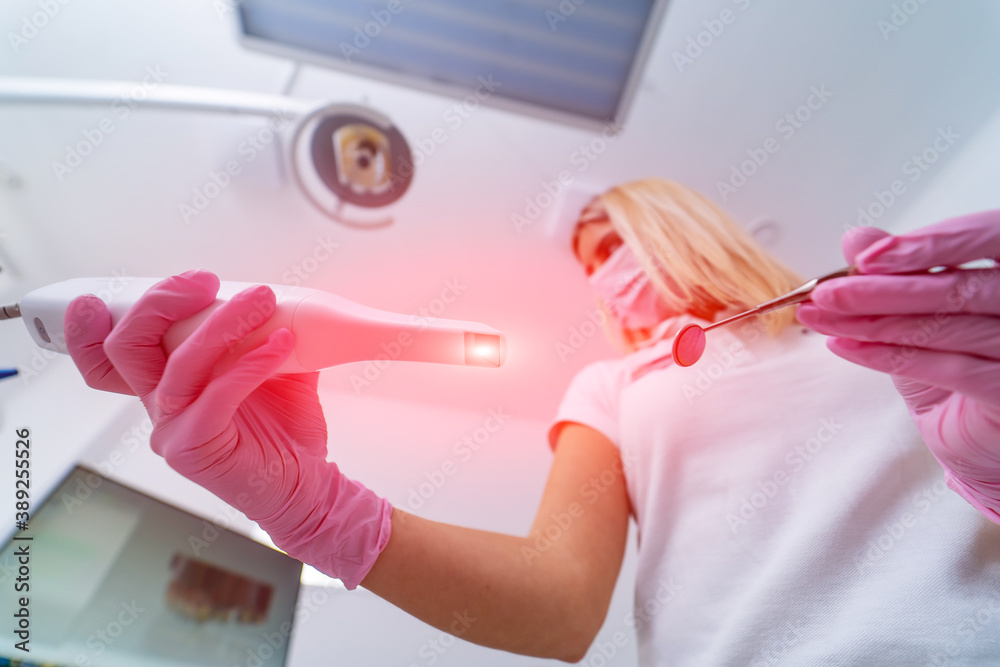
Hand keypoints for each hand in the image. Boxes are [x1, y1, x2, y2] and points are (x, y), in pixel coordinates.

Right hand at [64, 270, 391, 587]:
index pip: (108, 356)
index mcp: (166, 385)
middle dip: (161, 302)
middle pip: (126, 347)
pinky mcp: (196, 449)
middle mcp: (160, 406)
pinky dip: (251, 363)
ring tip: (262, 300)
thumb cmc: (284, 430)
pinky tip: (283, 343)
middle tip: (207, 281)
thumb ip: (260, 332)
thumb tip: (277, 294)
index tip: (107, 293)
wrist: (307, 485)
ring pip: (178, 363)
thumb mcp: (271, 368)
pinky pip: (218, 394)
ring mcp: (173, 430)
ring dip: (222, 323)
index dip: (87, 327)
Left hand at [797, 211, 999, 522]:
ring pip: (945, 326)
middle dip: (879, 290)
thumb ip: (901, 274)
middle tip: (825, 293)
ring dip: (872, 322)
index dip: (927, 244)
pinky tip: (845, 347)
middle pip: (957, 287)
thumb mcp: (927, 315)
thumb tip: (858, 238)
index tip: (865, 257)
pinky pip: (948, 368)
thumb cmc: (964, 369)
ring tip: (822, 318)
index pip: (984, 237)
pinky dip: (889, 356)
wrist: (984, 442)